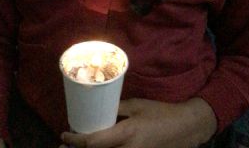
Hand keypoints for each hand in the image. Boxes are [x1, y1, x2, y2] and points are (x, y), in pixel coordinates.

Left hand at [60, 97, 216, 147]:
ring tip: (78, 147)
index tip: (64, 134)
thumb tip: (99, 108)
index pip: (93, 143)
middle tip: (64, 146)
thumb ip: (117, 108)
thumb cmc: (160, 113)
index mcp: (127, 134)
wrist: (184, 128)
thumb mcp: (137, 105)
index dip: (75, 140)